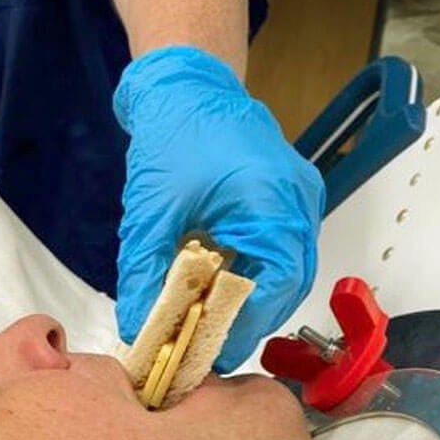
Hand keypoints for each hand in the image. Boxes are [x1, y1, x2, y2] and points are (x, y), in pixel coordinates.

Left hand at [114, 47, 324, 372]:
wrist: (188, 86)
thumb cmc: (174, 133)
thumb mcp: (152, 212)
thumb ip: (146, 274)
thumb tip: (140, 329)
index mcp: (271, 200)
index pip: (275, 284)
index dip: (245, 326)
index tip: (211, 353)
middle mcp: (297, 202)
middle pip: (287, 286)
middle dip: (248, 322)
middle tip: (208, 350)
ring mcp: (300, 201)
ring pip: (287, 274)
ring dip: (252, 303)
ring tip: (212, 327)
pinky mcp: (290, 203)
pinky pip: (282, 254)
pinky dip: (255, 279)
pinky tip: (221, 293)